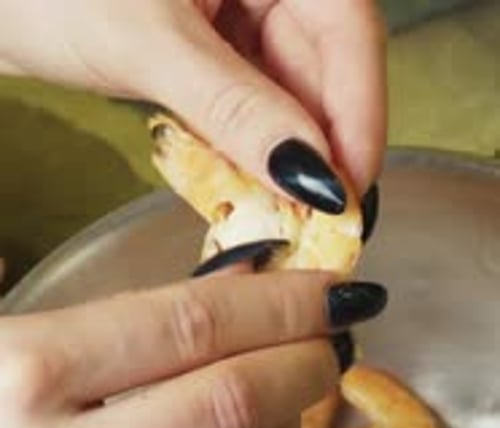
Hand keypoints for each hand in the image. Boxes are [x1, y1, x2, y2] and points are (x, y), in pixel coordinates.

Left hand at [0, 0, 385, 195]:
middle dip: (324, 145)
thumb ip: (236, 108)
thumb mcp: (148, 44)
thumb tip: (312, 175)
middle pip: (323, 64)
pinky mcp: (205, 45)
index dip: (359, 113)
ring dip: (287, 155)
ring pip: (288, 90)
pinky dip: (249, 147)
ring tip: (288, 216)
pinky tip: (251, 187)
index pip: (347, 27)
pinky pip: (248, 102)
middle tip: (322, 221)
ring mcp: (233, 7)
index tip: (350, 190)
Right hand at [0, 266, 385, 427]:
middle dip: (303, 361)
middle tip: (329, 339)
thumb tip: (204, 285)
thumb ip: (59, 308)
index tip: (321, 286)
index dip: (275, 300)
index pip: (192, 325)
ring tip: (296, 395)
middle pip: (231, 402)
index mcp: (18, 375)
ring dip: (284, 426)